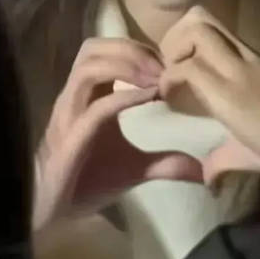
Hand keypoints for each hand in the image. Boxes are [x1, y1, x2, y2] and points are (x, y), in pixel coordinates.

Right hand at [34, 37, 202, 232]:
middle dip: (129, 49)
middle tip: (163, 65)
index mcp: (89, 95)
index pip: (104, 50)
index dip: (135, 48)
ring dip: (125, 66)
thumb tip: (202, 170)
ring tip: (156, 79)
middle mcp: (76, 96)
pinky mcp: (72, 137)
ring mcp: (70, 113)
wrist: (56, 210)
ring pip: (88, 68)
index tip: (167, 62)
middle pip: (93, 48)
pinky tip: (149, 97)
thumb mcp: (135, 168)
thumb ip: (165, 161)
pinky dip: (123, 96)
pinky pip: (95, 107)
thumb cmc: (89, 180)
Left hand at [160, 7, 259, 207]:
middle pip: (199, 17)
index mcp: (249, 59)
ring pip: (194, 32)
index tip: (176, 68)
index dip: (185, 39)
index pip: (211, 25)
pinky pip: (189, 69)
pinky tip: (170, 100)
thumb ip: (224, 154)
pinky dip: (170, 80)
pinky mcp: (230, 90)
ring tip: (171, 83)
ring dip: (172, 54)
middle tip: (170, 70)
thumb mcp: (250, 142)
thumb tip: (208, 177)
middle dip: (174, 38)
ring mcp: (237, 69)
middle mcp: (242, 55)